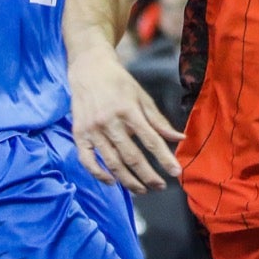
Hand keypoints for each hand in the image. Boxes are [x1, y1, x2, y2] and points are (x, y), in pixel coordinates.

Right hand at [69, 42, 183, 192]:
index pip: (150, 140)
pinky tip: (112, 182)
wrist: (89, 67)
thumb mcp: (142, 96)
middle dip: (148, 175)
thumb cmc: (119, 82)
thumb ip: (159, 120)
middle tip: (160, 186)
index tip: (175, 172)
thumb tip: (179, 138)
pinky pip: (87, 160)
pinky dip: (98, 174)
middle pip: (131, 156)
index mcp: (128, 110)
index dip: (164, 158)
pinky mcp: (78, 134)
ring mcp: (92, 129)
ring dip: (128, 180)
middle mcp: (109, 122)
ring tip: (142, 190)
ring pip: (111, 162)